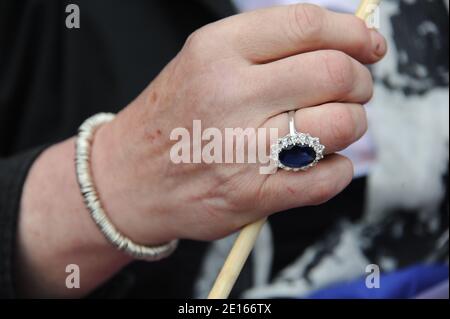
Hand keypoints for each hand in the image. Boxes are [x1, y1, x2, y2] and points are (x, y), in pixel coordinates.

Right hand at [92, 4, 385, 244]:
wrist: (128, 177)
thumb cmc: (173, 116)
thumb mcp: (203, 61)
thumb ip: (266, 49)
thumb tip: (343, 43)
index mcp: (216, 51)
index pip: (306, 25)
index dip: (352, 33)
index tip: (369, 45)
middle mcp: (228, 96)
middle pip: (333, 74)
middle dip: (360, 82)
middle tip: (354, 91)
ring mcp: (239, 150)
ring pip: (339, 126)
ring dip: (353, 125)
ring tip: (335, 127)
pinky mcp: (250, 195)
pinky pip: (326, 180)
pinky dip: (339, 170)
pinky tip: (323, 164)